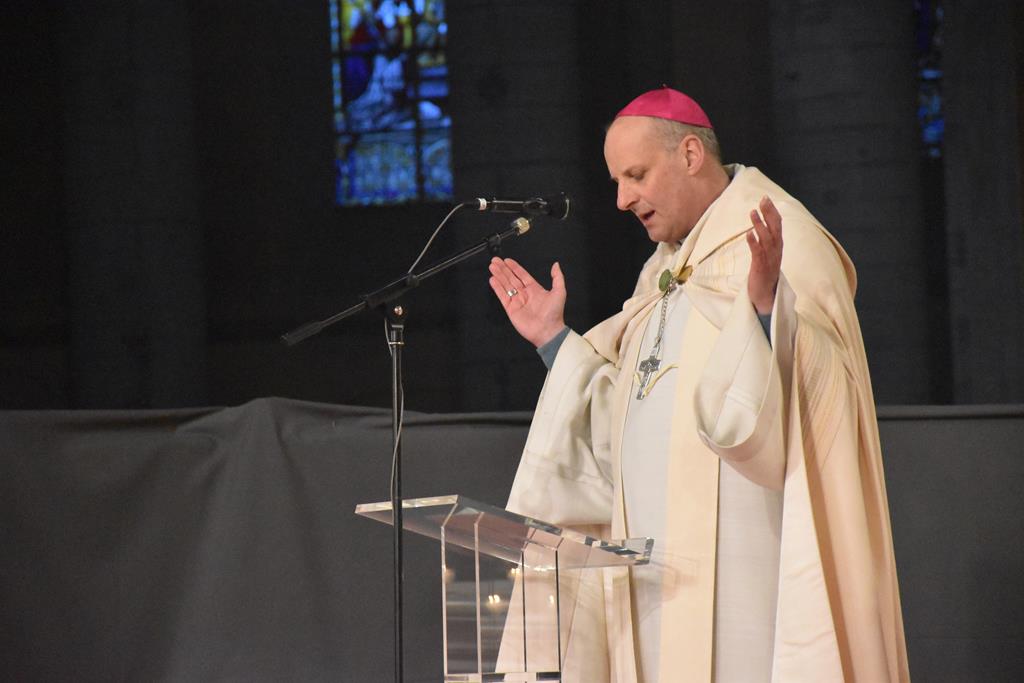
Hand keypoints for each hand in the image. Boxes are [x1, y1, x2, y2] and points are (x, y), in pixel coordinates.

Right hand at [488, 257, 566, 347]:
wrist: (548, 330)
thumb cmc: (555, 313)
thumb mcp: (560, 292)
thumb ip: (557, 277)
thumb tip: (556, 264)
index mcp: (535, 289)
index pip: (522, 275)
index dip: (514, 267)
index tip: (507, 260)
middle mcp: (525, 294)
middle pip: (511, 278)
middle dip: (503, 269)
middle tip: (495, 260)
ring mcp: (517, 301)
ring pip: (505, 285)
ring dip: (498, 275)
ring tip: (492, 266)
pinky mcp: (511, 309)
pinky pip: (502, 296)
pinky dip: (497, 288)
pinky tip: (492, 279)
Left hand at [746, 195, 782, 314]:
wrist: (765, 297)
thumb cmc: (764, 274)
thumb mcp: (766, 255)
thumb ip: (765, 242)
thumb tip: (759, 227)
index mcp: (778, 247)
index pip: (778, 225)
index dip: (772, 211)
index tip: (766, 198)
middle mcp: (776, 251)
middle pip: (775, 229)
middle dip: (769, 213)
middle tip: (763, 199)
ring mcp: (769, 260)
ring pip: (766, 239)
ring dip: (759, 225)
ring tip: (752, 212)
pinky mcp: (760, 268)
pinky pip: (757, 254)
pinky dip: (753, 243)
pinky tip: (748, 234)